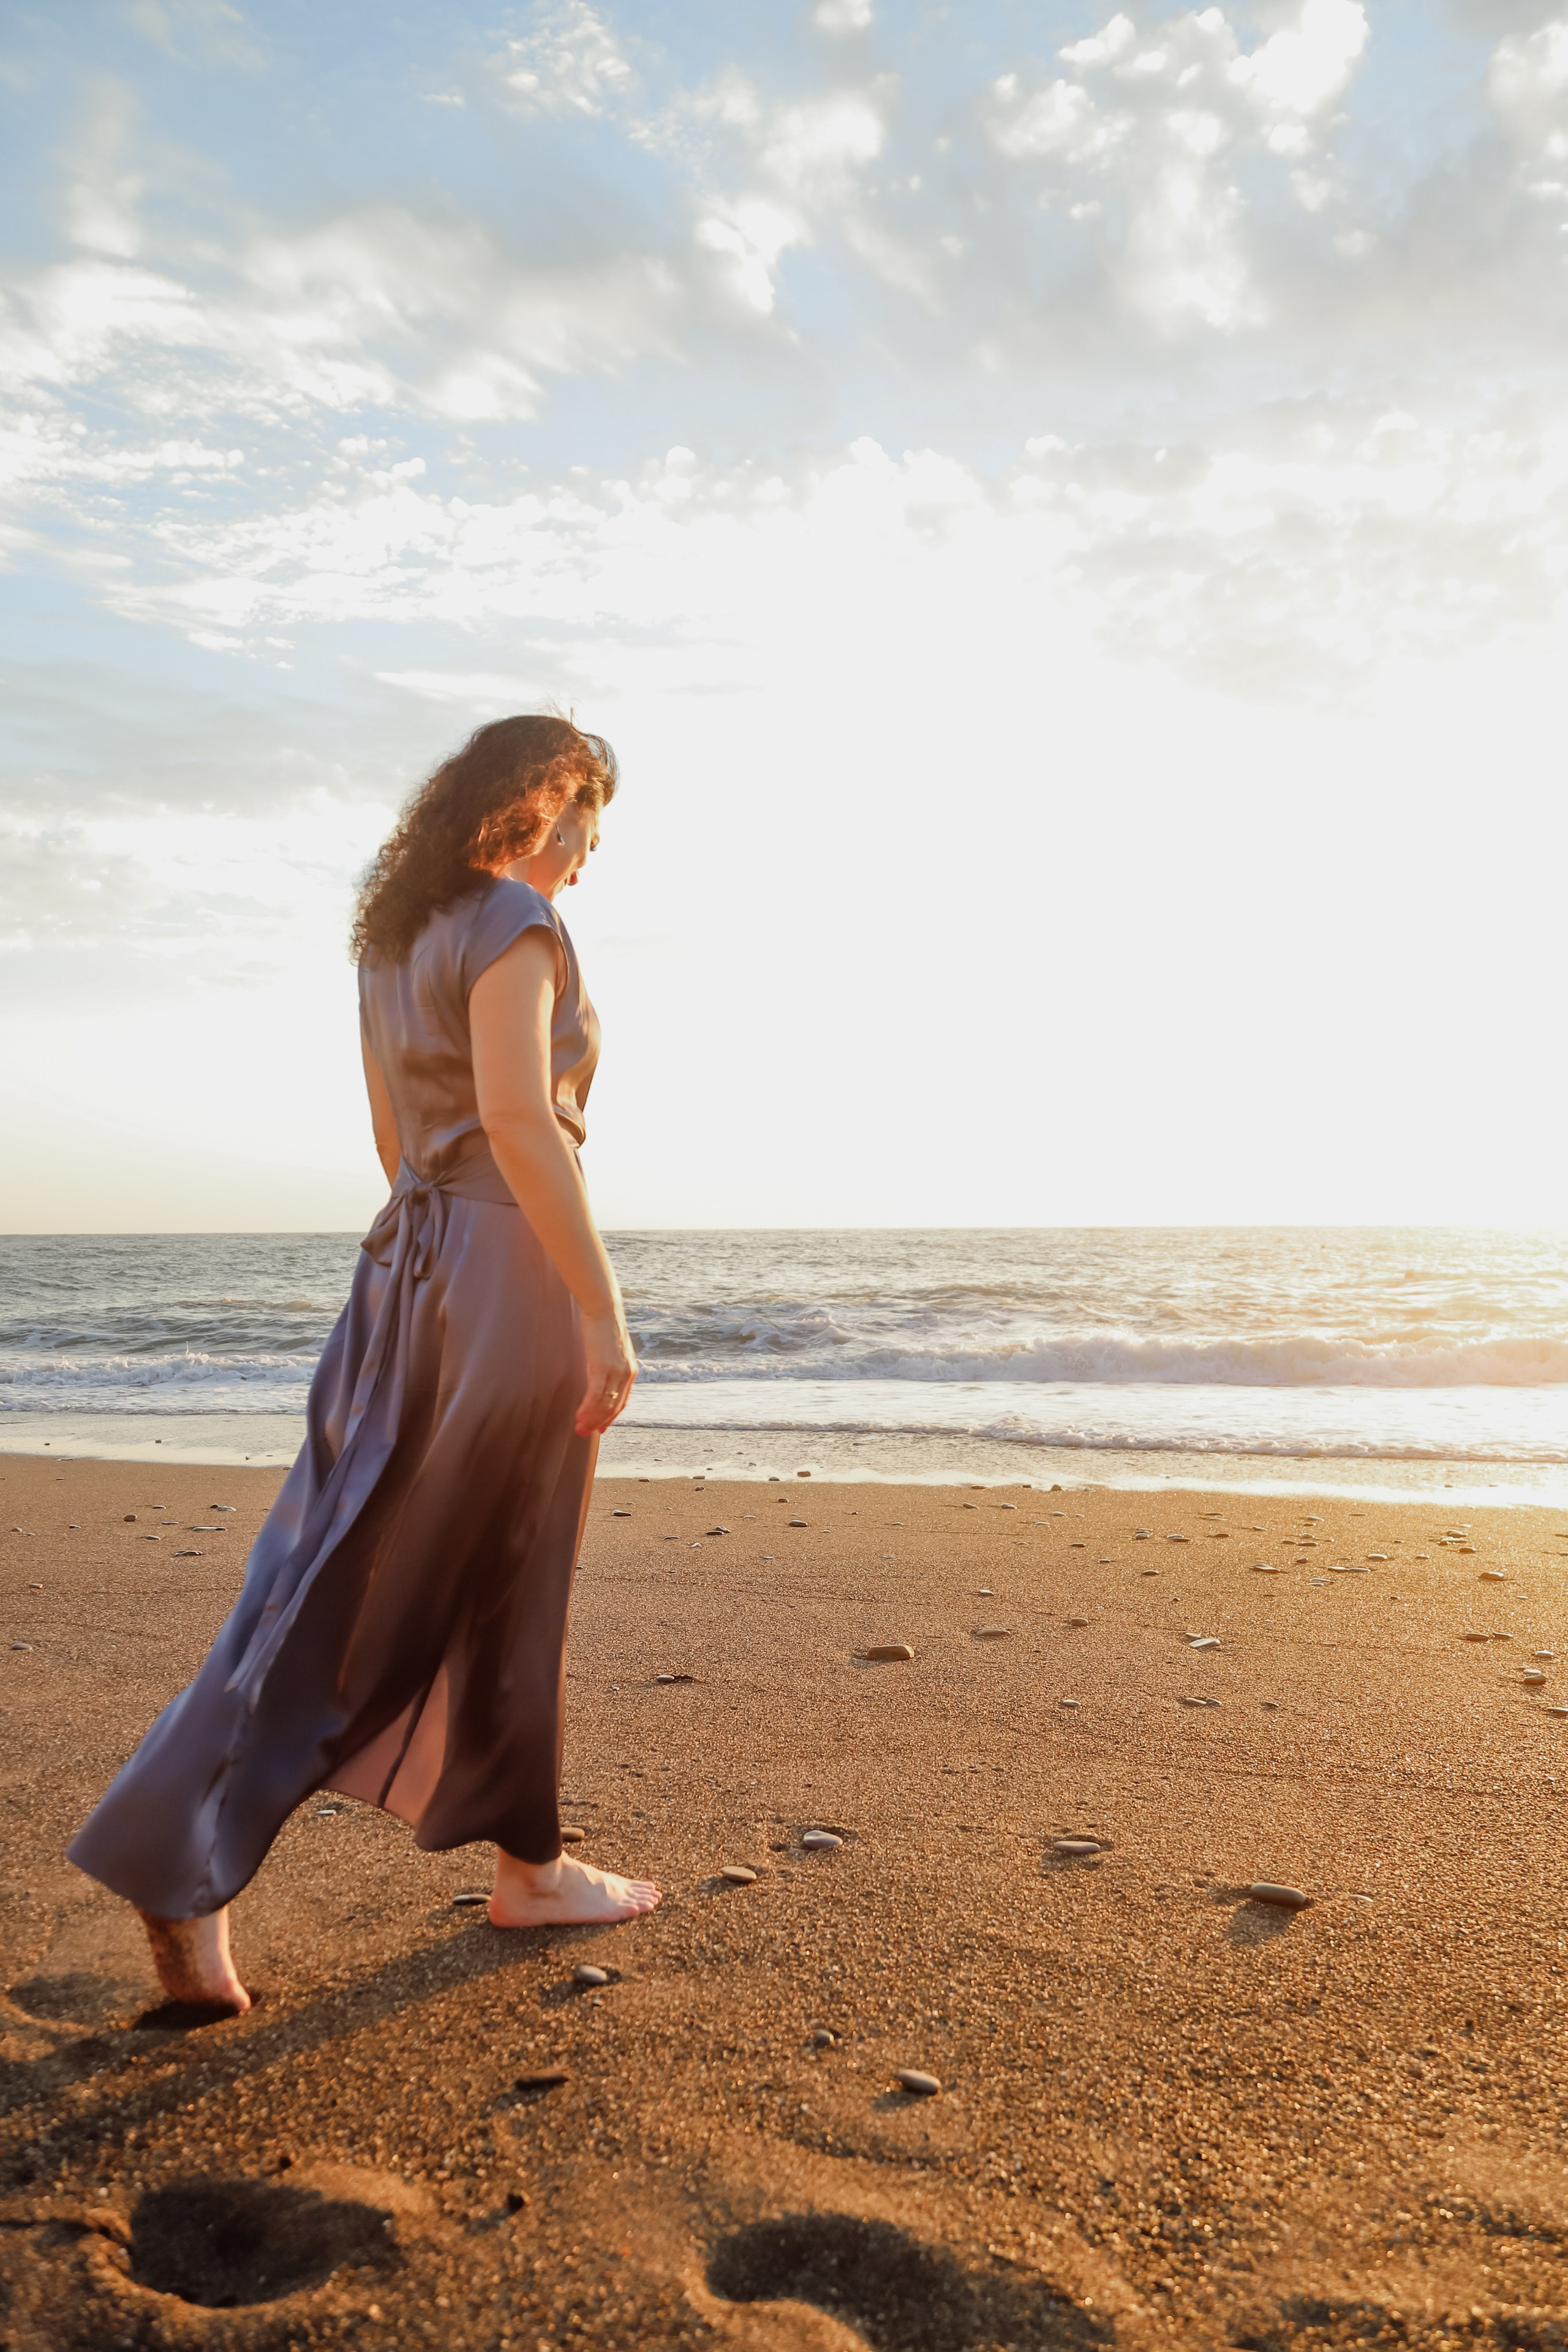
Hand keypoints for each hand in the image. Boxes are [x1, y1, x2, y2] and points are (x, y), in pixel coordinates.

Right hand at [576, 1311, 636, 1435]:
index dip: (611, 1417)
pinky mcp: (602, 1368)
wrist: (604, 1308)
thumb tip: (601, 1373)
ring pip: (604, 1404)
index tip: (601, 1428)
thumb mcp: (612, 1350)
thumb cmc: (604, 1326)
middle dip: (598, 1423)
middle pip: (613, 1407)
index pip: (622, 1401)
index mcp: (630, 1371)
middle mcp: (626, 1374)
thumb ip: (610, 1364)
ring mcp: (615, 1372)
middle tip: (584, 1433)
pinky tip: (579, 1416)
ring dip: (590, 1419)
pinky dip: (587, 1409)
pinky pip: (595, 1395)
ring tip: (579, 1429)